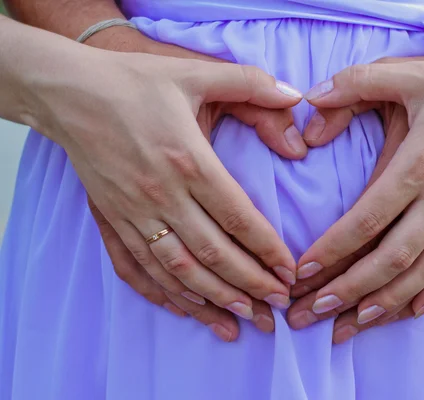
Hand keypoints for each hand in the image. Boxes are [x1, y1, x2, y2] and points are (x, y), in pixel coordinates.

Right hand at [32, 46, 300, 340]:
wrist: (68, 91)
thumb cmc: (135, 82)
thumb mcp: (197, 72)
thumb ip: (251, 82)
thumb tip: (298, 97)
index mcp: (188, 160)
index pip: (237, 217)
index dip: (268, 250)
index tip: (290, 273)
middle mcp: (160, 194)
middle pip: (212, 253)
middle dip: (249, 285)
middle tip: (277, 307)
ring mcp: (132, 212)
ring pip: (176, 269)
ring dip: (212, 299)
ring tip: (242, 320)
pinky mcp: (110, 219)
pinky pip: (135, 267)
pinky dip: (162, 293)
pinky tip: (185, 310)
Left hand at [286, 58, 423, 341]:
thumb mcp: (412, 72)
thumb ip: (357, 82)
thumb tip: (311, 98)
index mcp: (419, 163)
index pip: (368, 218)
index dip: (333, 249)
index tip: (302, 272)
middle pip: (392, 258)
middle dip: (349, 289)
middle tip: (313, 312)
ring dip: (386, 302)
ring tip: (352, 324)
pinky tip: (410, 311)